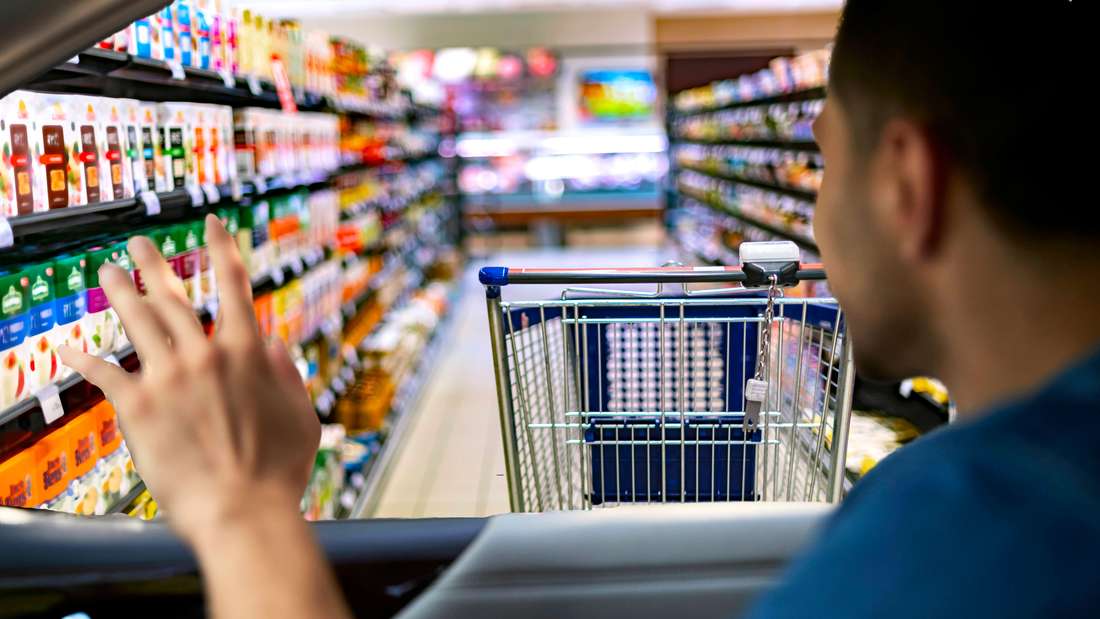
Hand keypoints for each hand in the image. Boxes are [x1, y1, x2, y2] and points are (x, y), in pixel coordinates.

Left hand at [60, 215, 320, 543]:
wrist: (243, 512)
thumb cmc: (279, 472)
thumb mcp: (303, 416)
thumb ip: (289, 376)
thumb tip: (276, 346)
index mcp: (248, 351)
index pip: (233, 284)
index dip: (221, 247)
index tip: (211, 223)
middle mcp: (205, 354)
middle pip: (172, 295)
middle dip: (154, 263)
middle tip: (138, 245)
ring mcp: (169, 377)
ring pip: (136, 320)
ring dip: (119, 291)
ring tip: (106, 272)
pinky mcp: (138, 407)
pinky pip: (104, 373)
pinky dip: (85, 358)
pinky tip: (70, 348)